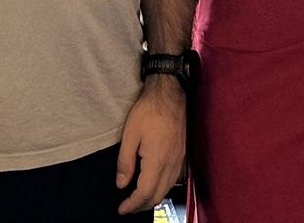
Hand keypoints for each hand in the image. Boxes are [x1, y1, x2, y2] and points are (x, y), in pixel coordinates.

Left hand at [115, 77, 185, 215]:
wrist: (170, 93)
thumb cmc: (148, 110)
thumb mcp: (130, 133)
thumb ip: (125, 161)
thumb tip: (121, 184)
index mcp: (157, 161)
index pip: (144, 193)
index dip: (132, 205)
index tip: (121, 209)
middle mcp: (171, 164)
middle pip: (157, 196)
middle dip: (141, 206)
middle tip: (128, 207)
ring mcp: (179, 160)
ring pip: (166, 190)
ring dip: (152, 199)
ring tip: (138, 199)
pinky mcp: (182, 154)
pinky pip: (173, 180)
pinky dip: (162, 189)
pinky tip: (153, 185)